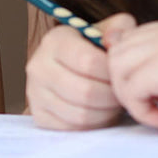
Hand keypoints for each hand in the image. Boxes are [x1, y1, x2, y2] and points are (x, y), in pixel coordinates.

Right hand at [25, 14, 135, 129]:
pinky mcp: (38, 115)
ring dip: (105, 113)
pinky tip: (99, 112)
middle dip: (111, 97)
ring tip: (113, 103)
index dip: (112, 73)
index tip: (122, 75)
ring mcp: (34, 93)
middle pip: (85, 92)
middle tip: (122, 94)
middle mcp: (38, 66)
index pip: (88, 62)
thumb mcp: (107, 31)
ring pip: (80, 114)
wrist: (69, 67)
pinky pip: (72, 128)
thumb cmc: (92, 49)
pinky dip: (92, 125)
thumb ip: (119, 28)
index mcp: (55, 41)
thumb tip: (114, 39)